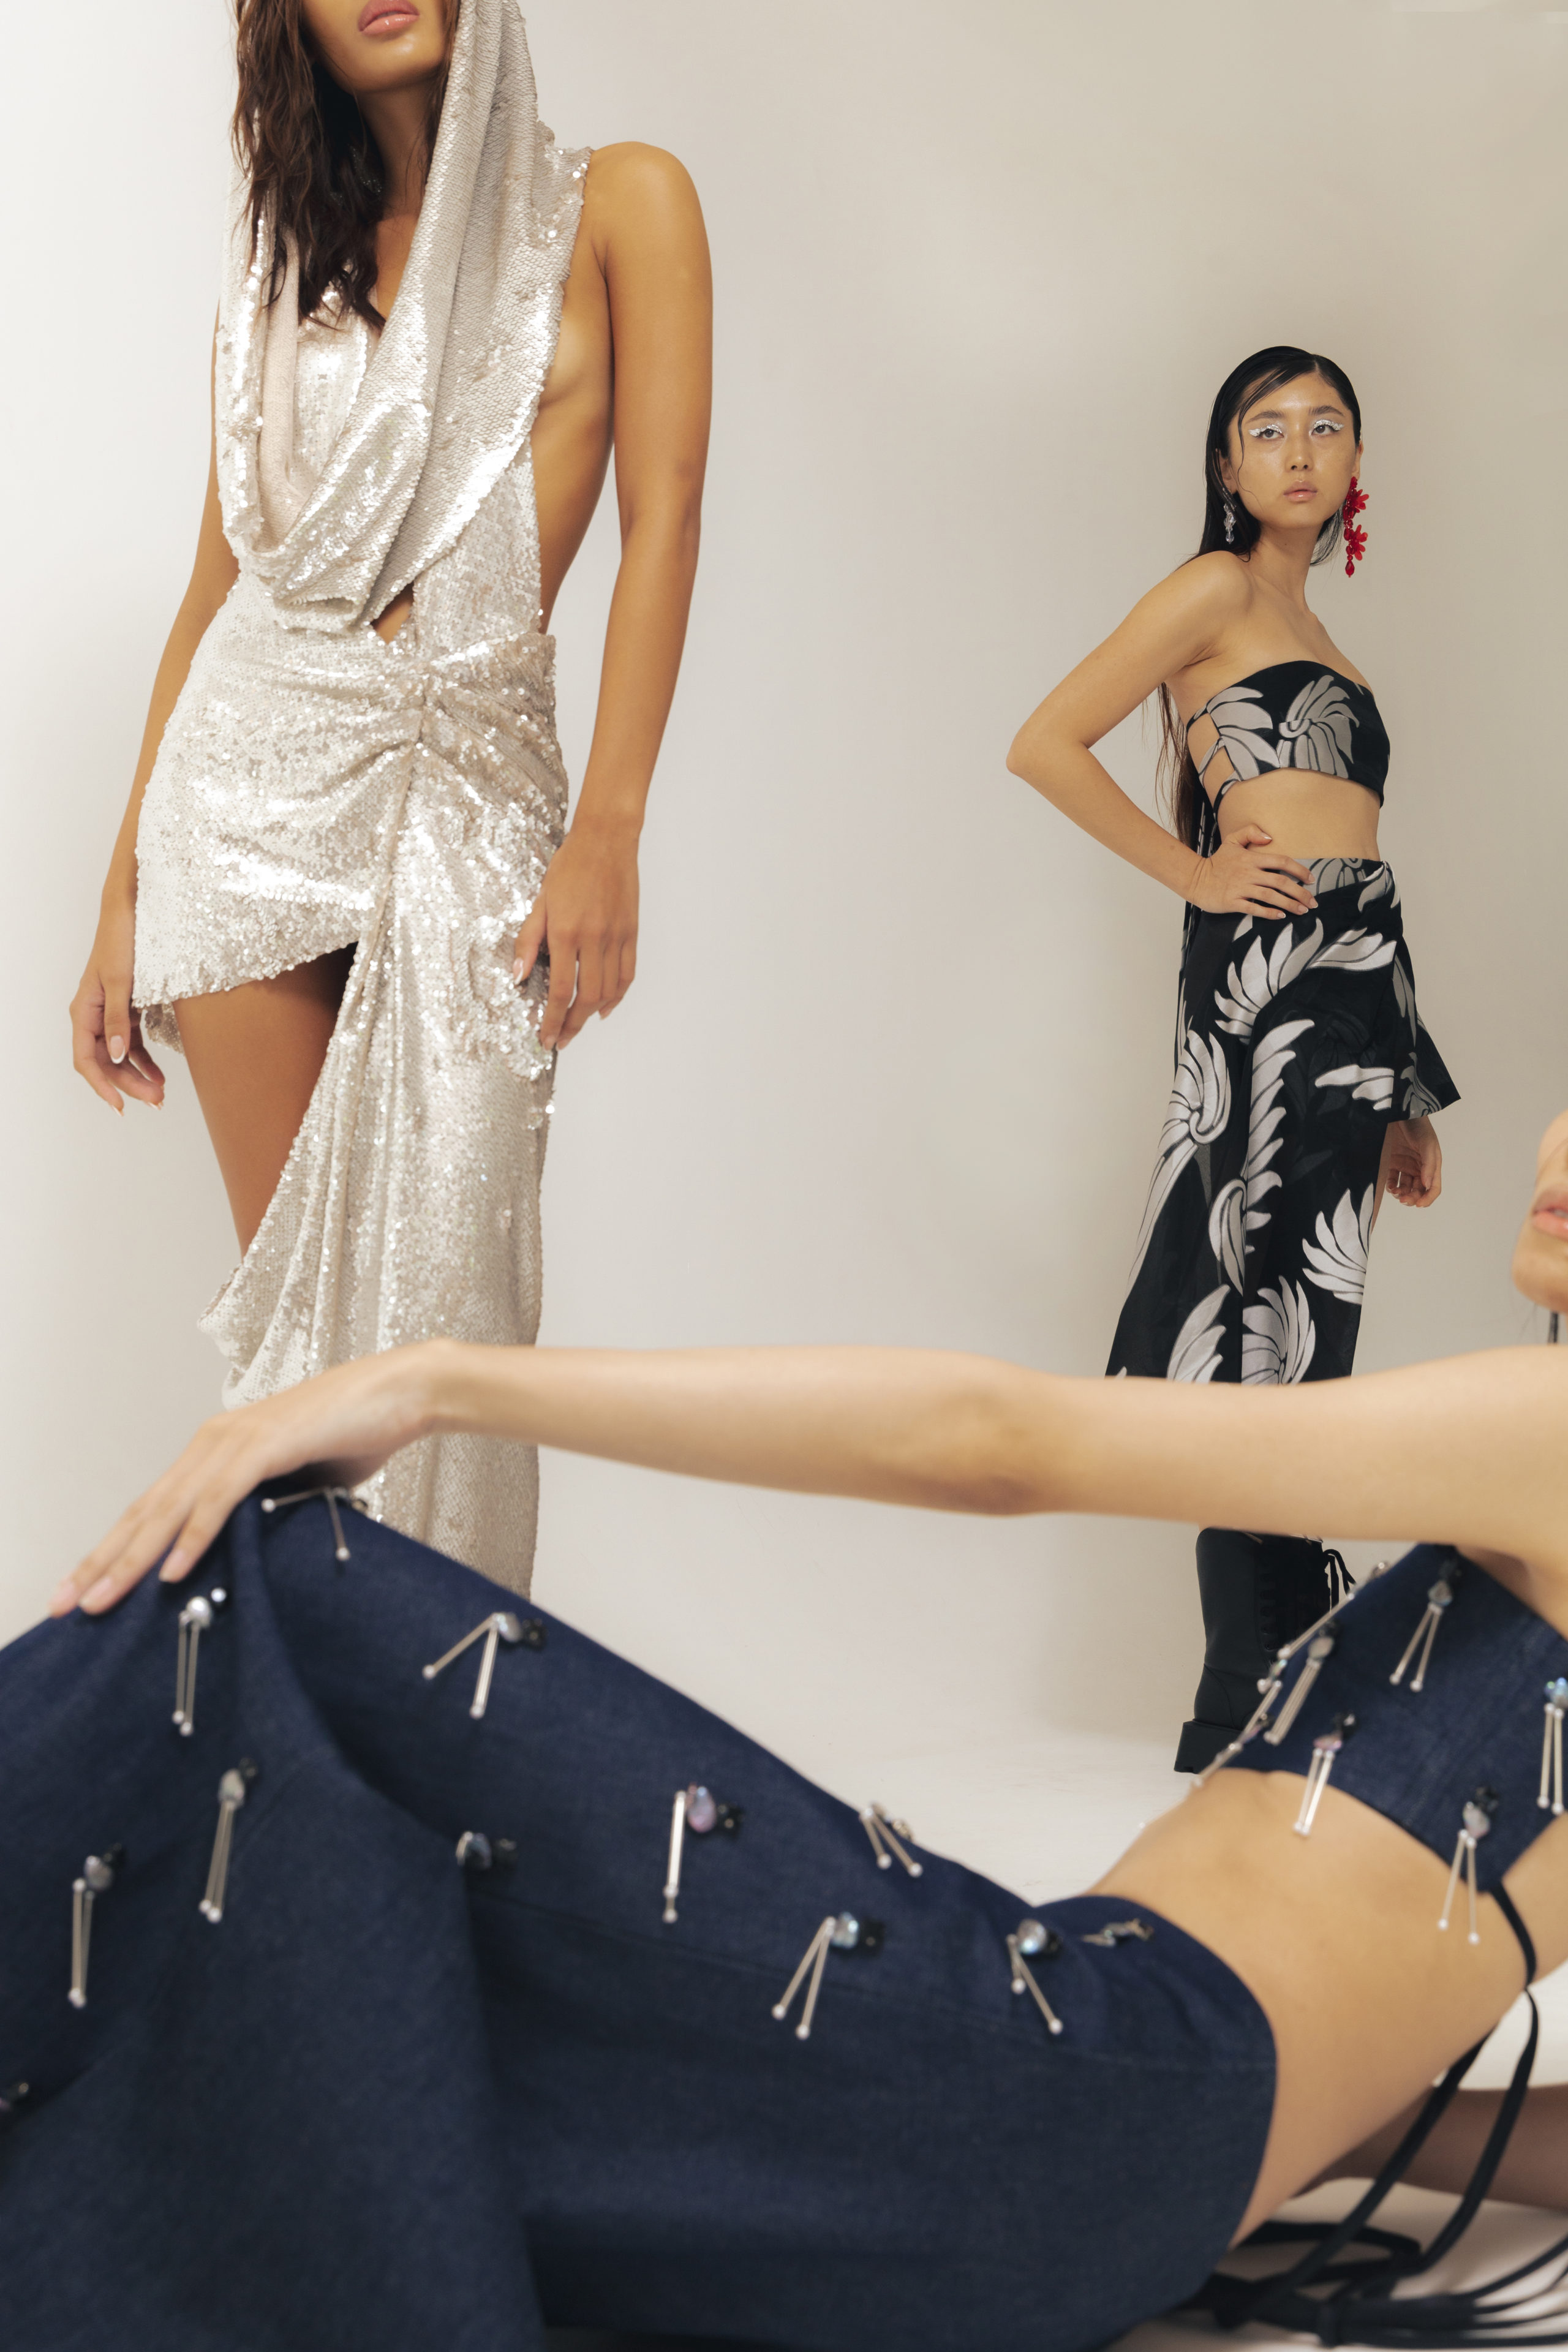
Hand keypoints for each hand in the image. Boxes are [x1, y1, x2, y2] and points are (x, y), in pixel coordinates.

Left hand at [49, 1344, 446, 1616]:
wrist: (403, 1392)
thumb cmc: (355, 1434)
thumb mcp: (298, 1486)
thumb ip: (264, 1513)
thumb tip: (248, 1555)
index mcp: (216, 1451)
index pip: (152, 1509)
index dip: (114, 1551)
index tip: (84, 1591)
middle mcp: (213, 1442)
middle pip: (145, 1512)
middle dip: (102, 1562)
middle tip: (64, 1605)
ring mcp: (236, 1440)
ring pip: (170, 1509)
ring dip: (133, 1558)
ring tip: (101, 1599)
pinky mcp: (266, 1445)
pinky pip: (219, 1498)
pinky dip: (193, 1535)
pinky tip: (172, 1569)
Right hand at [70, 890, 165, 1112]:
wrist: (132, 913)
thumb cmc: (122, 941)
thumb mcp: (120, 982)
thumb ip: (118, 1020)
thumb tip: (115, 1056)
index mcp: (84, 1011)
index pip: (85, 1059)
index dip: (102, 1085)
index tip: (120, 1106)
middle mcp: (93, 1015)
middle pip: (105, 1062)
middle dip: (128, 1084)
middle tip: (156, 1101)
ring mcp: (110, 1013)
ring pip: (119, 1056)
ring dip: (137, 1076)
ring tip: (160, 1094)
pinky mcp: (127, 1008)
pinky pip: (132, 1043)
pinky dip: (145, 1060)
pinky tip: (160, 1074)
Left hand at [511, 820, 639, 1049]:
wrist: (606, 841)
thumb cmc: (570, 865)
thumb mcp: (540, 900)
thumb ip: (528, 940)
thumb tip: (518, 976)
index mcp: (567, 931)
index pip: (561, 990)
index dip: (553, 1020)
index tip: (546, 1037)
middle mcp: (594, 938)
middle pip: (586, 997)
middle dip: (572, 1025)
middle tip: (561, 1040)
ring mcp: (616, 937)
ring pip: (608, 991)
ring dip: (591, 1014)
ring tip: (577, 1025)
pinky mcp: (631, 933)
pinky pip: (626, 974)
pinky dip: (616, 996)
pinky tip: (604, 1007)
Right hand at [1188, 825, 1317, 921]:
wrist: (1195, 879)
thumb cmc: (1217, 862)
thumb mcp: (1231, 840)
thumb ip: (1251, 832)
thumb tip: (1269, 837)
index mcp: (1251, 858)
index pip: (1281, 861)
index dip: (1299, 870)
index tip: (1310, 879)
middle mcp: (1248, 873)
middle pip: (1281, 881)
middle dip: (1300, 892)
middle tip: (1311, 901)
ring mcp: (1241, 888)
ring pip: (1271, 896)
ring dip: (1289, 904)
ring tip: (1302, 910)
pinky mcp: (1233, 902)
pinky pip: (1254, 908)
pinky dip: (1269, 913)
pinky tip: (1280, 916)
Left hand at [1382, 1116, 1441, 1208]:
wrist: (1399, 1112)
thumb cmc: (1418, 1126)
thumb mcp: (1427, 1144)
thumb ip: (1428, 1165)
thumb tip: (1427, 1185)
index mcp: (1432, 1165)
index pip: (1433, 1188)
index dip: (1428, 1198)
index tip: (1418, 1204)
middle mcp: (1419, 1168)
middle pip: (1418, 1190)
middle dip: (1412, 1198)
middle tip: (1403, 1200)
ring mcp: (1405, 1165)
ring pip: (1405, 1187)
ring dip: (1401, 1193)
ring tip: (1395, 1192)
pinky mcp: (1392, 1162)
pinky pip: (1392, 1179)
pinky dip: (1390, 1185)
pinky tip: (1389, 1186)